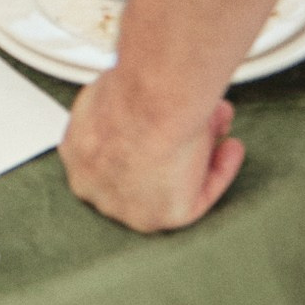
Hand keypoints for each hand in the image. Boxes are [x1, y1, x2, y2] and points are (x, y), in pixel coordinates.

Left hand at [59, 69, 245, 231]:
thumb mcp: (117, 86)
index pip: (109, 152)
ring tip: (217, 128)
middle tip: (196, 126)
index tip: (162, 121)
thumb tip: (152, 98)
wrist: (151, 102)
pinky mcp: (161, 218)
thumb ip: (131, 103)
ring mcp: (126, 206)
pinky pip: (196, 200)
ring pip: (168, 185)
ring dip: (197, 158)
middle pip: (140, 170)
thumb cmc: (132, 89)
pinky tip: (229, 151)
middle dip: (172, 147)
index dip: (142, 135)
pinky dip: (217, 174)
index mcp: (76, 152)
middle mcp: (95, 185)